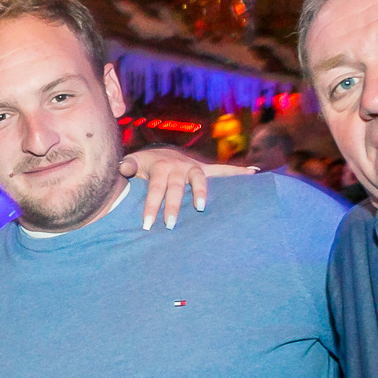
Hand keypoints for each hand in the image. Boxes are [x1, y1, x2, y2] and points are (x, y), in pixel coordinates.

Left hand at [120, 149, 255, 230]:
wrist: (159, 152)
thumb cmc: (145, 164)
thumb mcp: (134, 163)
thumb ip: (127, 166)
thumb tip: (123, 168)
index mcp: (161, 167)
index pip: (155, 189)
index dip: (151, 206)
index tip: (147, 225)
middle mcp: (179, 166)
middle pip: (176, 188)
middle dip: (173, 206)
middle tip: (169, 224)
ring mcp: (193, 167)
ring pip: (199, 180)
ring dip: (201, 192)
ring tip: (202, 207)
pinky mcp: (204, 169)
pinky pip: (222, 170)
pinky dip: (238, 171)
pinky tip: (254, 173)